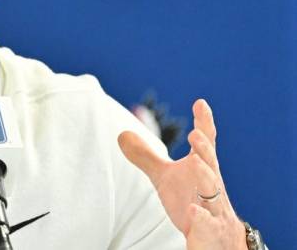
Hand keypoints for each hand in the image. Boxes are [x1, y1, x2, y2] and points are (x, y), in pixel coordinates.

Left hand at [118, 99, 246, 249]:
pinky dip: (200, 218)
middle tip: (195, 133)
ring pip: (213, 192)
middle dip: (203, 149)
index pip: (205, 144)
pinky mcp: (210, 229)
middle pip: (209, 164)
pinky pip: (207, 224)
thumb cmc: (191, 199)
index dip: (204, 123)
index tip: (200, 103)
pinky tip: (192, 211)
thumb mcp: (165, 177)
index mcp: (201, 167)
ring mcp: (213, 207)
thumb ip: (146, 157)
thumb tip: (122, 134)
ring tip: (195, 162)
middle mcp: (211, 184)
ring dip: (206, 176)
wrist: (217, 236)